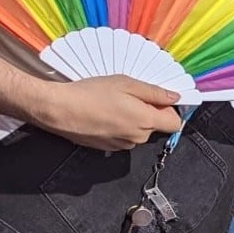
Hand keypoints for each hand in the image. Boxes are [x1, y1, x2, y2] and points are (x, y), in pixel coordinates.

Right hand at [39, 75, 179, 149]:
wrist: (58, 110)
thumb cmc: (90, 94)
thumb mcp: (126, 84)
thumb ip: (154, 92)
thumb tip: (174, 97)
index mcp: (146, 121)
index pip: (174, 123)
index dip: (170, 109)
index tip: (159, 99)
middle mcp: (138, 137)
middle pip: (155, 126)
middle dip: (148, 112)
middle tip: (128, 97)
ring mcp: (123, 144)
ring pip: (138, 131)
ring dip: (132, 119)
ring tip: (112, 104)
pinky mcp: (110, 148)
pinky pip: (123, 136)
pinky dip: (118, 126)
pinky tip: (104, 115)